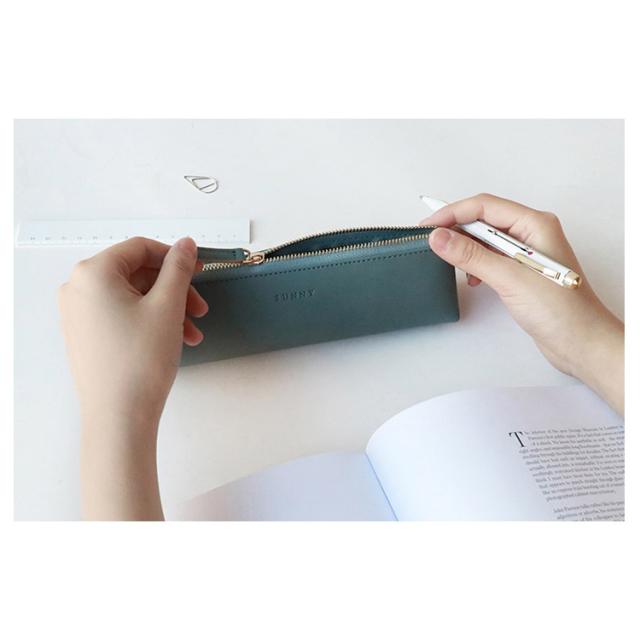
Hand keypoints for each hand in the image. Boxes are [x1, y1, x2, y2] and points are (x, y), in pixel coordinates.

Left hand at [58, 236, 207, 518]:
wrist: (118, 418)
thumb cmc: (141, 359)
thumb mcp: (167, 306)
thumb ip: (179, 268)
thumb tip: (186, 244)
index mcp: (92, 273)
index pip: (139, 248)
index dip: (174, 256)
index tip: (201, 270)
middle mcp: (78, 289)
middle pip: (137, 274)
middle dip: (174, 290)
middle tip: (201, 309)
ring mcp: (79, 315)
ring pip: (133, 298)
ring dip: (168, 310)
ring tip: (192, 333)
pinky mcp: (85, 336)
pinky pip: (122, 316)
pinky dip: (150, 322)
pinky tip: (175, 341)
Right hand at [421, 194, 623, 414]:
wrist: (582, 344)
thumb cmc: (560, 311)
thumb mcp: (510, 278)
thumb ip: (472, 256)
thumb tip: (439, 237)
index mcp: (535, 224)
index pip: (484, 206)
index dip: (452, 213)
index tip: (427, 227)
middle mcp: (531, 233)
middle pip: (483, 220)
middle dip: (455, 229)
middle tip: (429, 242)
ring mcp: (526, 253)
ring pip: (485, 240)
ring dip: (464, 248)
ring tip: (447, 261)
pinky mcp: (521, 272)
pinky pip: (490, 258)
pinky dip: (475, 265)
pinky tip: (470, 279)